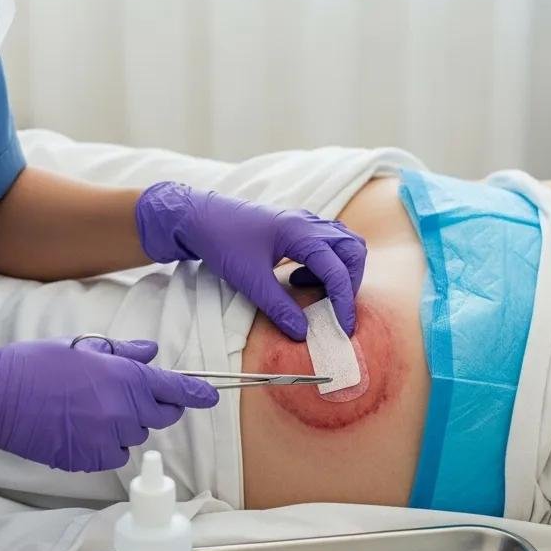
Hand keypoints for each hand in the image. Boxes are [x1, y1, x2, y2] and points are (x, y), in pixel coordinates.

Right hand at [0, 337, 217, 471]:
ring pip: (134, 436)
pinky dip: (106, 445)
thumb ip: (125, 353)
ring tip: (92, 408)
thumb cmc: (37, 364)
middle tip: (129, 394)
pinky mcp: (88, 461)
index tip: (212, 396)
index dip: (197, 394)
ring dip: (125, 425)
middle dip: (155, 406)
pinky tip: (81, 429)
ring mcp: (106, 439)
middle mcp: (122, 411)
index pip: (175, 390)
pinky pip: (113, 455)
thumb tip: (153, 352)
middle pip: (161, 417)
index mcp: (125, 378)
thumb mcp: (84, 348)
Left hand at [135, 182, 366, 339]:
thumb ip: (279, 307)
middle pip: (353, 250)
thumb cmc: (222, 242)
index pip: (337, 269)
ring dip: (338, 270)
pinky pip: (325, 242)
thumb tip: (303, 333)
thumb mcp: (249, 280)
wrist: (198, 217)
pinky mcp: (294, 226)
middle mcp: (308, 223)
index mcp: (300, 233)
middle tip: (335, 307)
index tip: (344, 328)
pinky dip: (323, 263)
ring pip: (342, 243)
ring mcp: (303, 221)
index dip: (344, 301)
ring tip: (312, 291)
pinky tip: (296, 277)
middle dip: (351, 282)